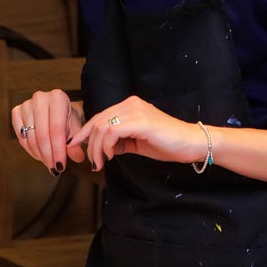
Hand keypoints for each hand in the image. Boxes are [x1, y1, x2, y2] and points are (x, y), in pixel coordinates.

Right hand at [12, 90, 85, 173]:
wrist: (58, 110)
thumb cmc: (68, 119)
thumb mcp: (76, 129)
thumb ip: (76, 143)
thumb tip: (77, 158)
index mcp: (58, 98)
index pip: (56, 130)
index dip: (58, 151)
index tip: (61, 166)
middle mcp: (40, 98)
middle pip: (42, 135)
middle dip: (48, 156)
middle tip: (54, 169)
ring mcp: (26, 104)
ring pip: (31, 138)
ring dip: (40, 155)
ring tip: (49, 163)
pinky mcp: (16, 112)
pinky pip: (21, 137)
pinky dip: (30, 150)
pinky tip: (39, 155)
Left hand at [68, 96, 205, 171]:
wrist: (191, 144)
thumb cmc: (167, 144)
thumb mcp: (138, 143)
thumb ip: (121, 141)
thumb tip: (104, 148)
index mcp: (130, 106)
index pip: (100, 116)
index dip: (85, 132)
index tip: (76, 146)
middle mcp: (131, 104)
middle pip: (98, 121)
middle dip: (89, 143)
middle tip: (92, 162)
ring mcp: (136, 111)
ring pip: (102, 126)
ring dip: (96, 147)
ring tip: (100, 162)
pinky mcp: (141, 121)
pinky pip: (112, 130)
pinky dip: (106, 144)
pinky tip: (110, 155)